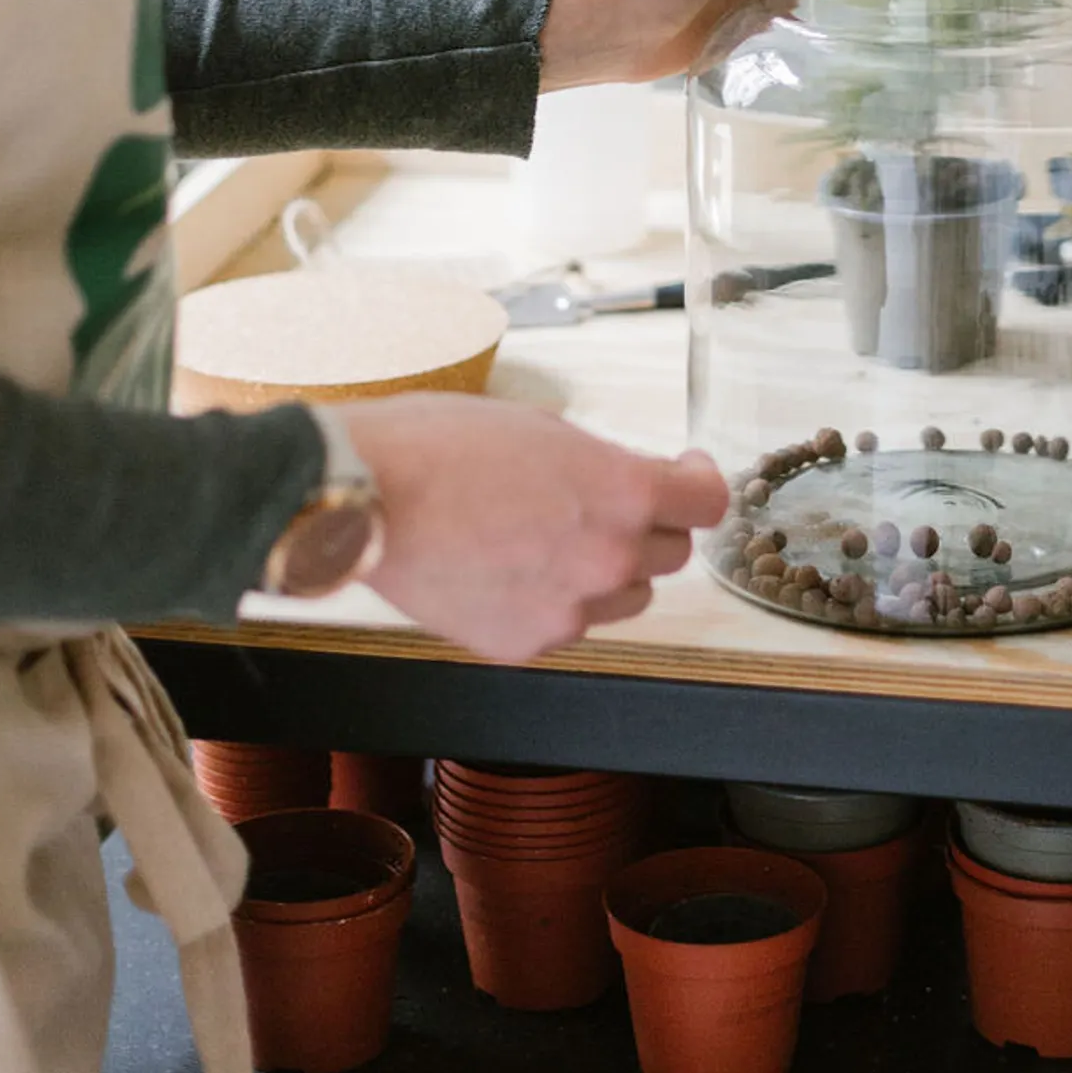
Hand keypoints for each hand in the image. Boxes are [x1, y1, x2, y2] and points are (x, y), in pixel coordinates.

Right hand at [345, 393, 728, 660]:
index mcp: (621, 491)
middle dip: (649, 525)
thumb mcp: (541, 428)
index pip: (707, 503)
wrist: (364, 499)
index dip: (703, 483)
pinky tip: (509, 567)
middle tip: (608, 503)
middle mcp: (608, 558)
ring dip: (606, 569)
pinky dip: (553, 600)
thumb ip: (600, 464)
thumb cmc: (439, 446)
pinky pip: (566, 624)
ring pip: (624, 597)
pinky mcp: (525, 644)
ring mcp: (568, 609)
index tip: (690, 473)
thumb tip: (622, 481)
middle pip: (669, 553)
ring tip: (546, 536)